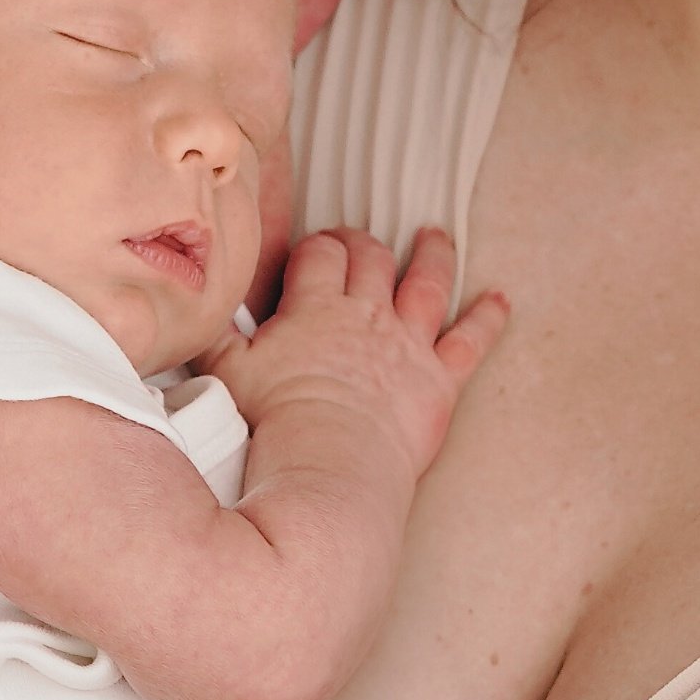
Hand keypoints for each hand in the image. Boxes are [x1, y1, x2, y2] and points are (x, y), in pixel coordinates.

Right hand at [207, 228, 507, 476]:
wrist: (330, 461)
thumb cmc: (275, 422)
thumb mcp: (228, 371)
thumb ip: (215, 336)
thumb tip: (198, 311)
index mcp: (316, 308)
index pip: (320, 255)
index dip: (318, 246)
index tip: (315, 248)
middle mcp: (366, 315)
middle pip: (371, 258)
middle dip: (364, 243)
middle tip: (359, 241)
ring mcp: (407, 344)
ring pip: (426, 283)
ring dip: (433, 256)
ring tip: (435, 237)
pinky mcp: (439, 379)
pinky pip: (471, 340)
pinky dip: (488, 318)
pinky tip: (500, 300)